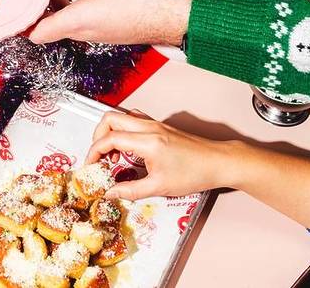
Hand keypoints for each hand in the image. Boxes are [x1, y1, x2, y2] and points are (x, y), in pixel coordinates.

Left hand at [28, 0, 190, 45]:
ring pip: (67, 21)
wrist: (168, 16)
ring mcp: (95, 35)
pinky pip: (83, 21)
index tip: (16, 8)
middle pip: (50, 26)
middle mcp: (81, 33)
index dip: (23, 23)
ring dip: (61, 3)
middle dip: (42, 6)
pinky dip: (77, 6)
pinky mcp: (106, 32)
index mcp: (74, 22)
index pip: (36, 33)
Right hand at [86, 111, 233, 200]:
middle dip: (98, 136)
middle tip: (99, 157)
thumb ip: (131, 190)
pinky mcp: (160, 126)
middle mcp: (148, 127)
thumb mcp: (160, 187)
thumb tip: (110, 193)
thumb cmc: (195, 173)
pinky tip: (129, 150)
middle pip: (110, 118)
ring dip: (111, 132)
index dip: (94, 152)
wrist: (219, 162)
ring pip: (121, 116)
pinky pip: (133, 120)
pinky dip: (123, 131)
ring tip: (114, 155)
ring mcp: (154, 124)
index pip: (109, 138)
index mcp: (147, 141)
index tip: (91, 166)